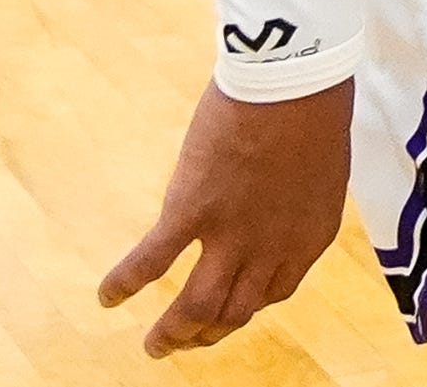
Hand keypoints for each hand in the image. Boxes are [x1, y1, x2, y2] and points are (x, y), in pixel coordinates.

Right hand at [98, 80, 352, 356]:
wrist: (295, 80)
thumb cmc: (312, 108)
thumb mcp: (319, 167)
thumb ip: (295, 200)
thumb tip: (275, 207)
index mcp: (307, 237)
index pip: (274, 292)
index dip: (248, 304)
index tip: (231, 306)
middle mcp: (271, 248)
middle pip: (235, 312)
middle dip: (209, 333)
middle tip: (188, 342)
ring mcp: (230, 235)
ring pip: (198, 309)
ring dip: (174, 333)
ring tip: (155, 346)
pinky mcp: (191, 212)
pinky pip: (151, 262)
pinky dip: (125, 284)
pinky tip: (107, 298)